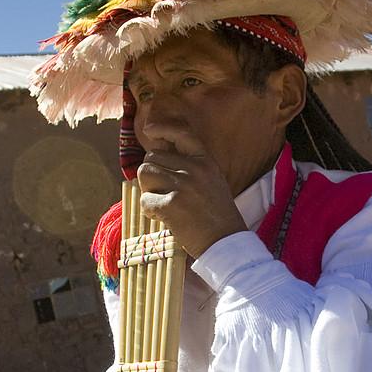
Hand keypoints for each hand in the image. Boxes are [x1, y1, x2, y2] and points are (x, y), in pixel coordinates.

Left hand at [134, 130, 246, 259]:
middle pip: (152, 157)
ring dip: (148, 190)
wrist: (226, 243)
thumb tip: (157, 151)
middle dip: (151, 174)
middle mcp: (194, 169)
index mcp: (205, 161)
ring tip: (163, 203)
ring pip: (145, 174)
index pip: (181, 133)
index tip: (150, 130)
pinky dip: (149, 210)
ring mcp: (183, 186)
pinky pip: (145, 200)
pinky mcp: (171, 204)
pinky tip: (163, 217)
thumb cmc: (217, 215)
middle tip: (163, 192)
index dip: (162, 129)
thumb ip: (190, 165)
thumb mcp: (211, 181)